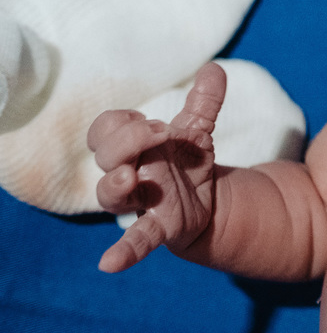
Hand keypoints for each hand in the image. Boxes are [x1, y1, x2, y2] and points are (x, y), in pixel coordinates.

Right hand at [88, 62, 225, 272]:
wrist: (207, 199)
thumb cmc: (187, 160)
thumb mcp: (199, 128)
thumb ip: (206, 100)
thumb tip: (214, 68)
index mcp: (133, 145)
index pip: (106, 127)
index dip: (126, 123)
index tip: (157, 124)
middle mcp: (129, 172)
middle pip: (105, 154)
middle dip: (128, 141)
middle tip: (159, 133)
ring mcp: (139, 200)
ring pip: (108, 195)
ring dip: (114, 184)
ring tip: (128, 177)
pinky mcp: (158, 226)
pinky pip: (135, 239)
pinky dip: (123, 252)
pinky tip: (109, 264)